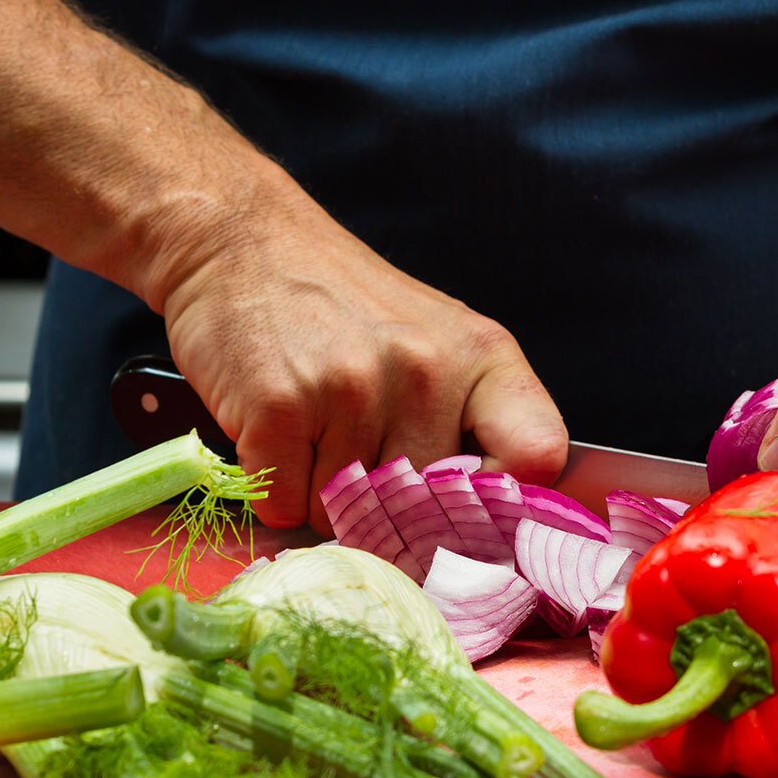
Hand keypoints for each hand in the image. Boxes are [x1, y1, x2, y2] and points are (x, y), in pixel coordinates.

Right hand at [157, 168, 568, 534]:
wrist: (238, 242)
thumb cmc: (339, 303)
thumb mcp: (433, 340)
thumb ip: (464, 422)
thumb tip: (469, 536)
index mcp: (481, 355)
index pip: (538, 455)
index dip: (507, 505)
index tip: (471, 515)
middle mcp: (426, 371)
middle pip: (423, 513)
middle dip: (384, 508)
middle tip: (351, 448)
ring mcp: (353, 388)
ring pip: (346, 515)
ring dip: (319, 493)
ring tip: (308, 421)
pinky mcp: (282, 407)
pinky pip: (286, 505)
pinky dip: (273, 487)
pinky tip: (272, 430)